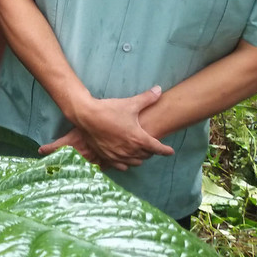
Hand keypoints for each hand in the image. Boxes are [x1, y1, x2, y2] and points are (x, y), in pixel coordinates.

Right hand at [42, 86, 174, 169]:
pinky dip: (126, 164)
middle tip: (151, 145)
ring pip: (135, 162)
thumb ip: (147, 98)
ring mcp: (118, 155)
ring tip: (139, 152)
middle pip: (147, 155)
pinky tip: (125, 159)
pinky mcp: (107, 157)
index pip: (158, 148)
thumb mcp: (130, 103)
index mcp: (139, 139)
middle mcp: (130, 150)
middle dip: (151, 151)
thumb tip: (159, 89)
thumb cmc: (109, 109)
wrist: (86, 115)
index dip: (166, 150)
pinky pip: (121, 166)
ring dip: (140, 158)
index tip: (170, 151)